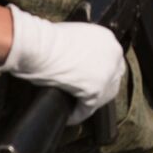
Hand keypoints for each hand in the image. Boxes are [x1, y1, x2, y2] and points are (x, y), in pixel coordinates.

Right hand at [0, 5, 124, 122]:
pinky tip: (69, 117)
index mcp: (106, 38)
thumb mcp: (71, 35)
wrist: (39, 46)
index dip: (100, 70)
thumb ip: (79, 46)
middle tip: (84, 94)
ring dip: (91, 102)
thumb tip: (73, 58)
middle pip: (113, 76)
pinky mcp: (96, 89)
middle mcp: (113, 54)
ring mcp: (107, 72)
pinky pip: (88, 108)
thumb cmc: (46, 39)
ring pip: (105, 94)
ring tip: (77, 108)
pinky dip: (78, 114)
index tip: (88, 77)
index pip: (110, 59)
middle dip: (101, 87)